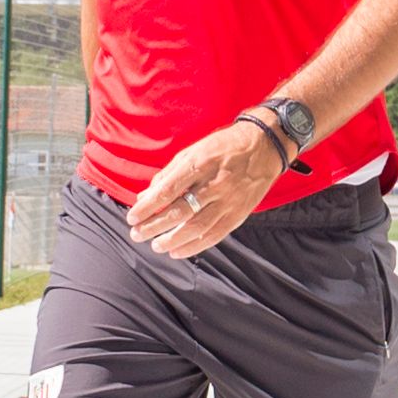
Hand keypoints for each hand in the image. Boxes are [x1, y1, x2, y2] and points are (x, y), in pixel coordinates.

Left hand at [128, 119, 285, 258]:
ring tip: (155, 245)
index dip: (148, 207)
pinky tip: (177, 251)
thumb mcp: (193, 151)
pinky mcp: (239, 213)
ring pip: (196, 227)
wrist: (265, 146)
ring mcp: (228, 200)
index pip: (168, 190)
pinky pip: (214, 235)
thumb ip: (169, 174)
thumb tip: (145, 196)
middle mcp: (214, 183)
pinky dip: (193, 246)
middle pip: (179, 212)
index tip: (132, 217)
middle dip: (155, 226)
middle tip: (137, 234)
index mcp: (199, 164)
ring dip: (172, 240)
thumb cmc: (223, 147)